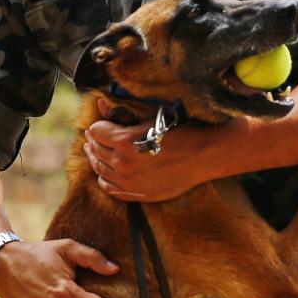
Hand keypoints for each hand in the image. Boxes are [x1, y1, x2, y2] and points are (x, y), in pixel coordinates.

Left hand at [83, 100, 213, 201]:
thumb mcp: (150, 118)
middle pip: (95, 150)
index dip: (98, 126)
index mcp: (124, 141)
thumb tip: (100, 104)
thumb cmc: (179, 131)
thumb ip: (121, 114)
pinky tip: (107, 172)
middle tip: (96, 137)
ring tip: (99, 152)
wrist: (203, 155)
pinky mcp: (137, 194)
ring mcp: (129, 182)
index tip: (102, 125)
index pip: (95, 131)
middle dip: (94, 141)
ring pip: (100, 169)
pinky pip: (109, 188)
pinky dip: (105, 178)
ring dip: (98, 158)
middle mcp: (122, 163)